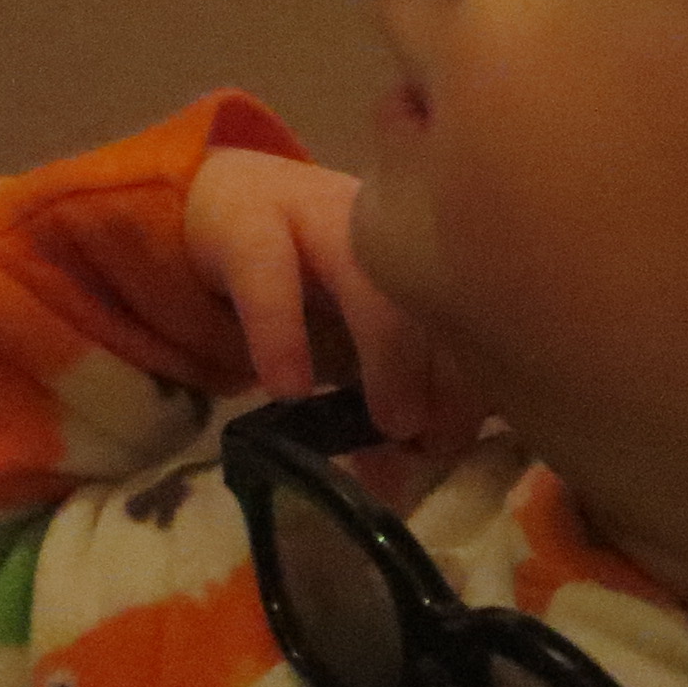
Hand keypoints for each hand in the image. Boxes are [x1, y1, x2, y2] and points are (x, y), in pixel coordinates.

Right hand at [186, 147, 480, 450]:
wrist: (208, 203)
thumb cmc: (295, 281)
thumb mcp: (339, 344)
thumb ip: (371, 403)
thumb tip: (398, 483)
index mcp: (418, 250)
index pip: (472, 313)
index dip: (479, 380)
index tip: (465, 441)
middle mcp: (381, 228)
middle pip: (437, 295)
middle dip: (449, 375)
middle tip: (436, 443)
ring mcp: (316, 215)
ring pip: (368, 279)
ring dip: (390, 356)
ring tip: (393, 425)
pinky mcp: (246, 223)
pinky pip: (268, 277)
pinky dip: (281, 334)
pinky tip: (289, 389)